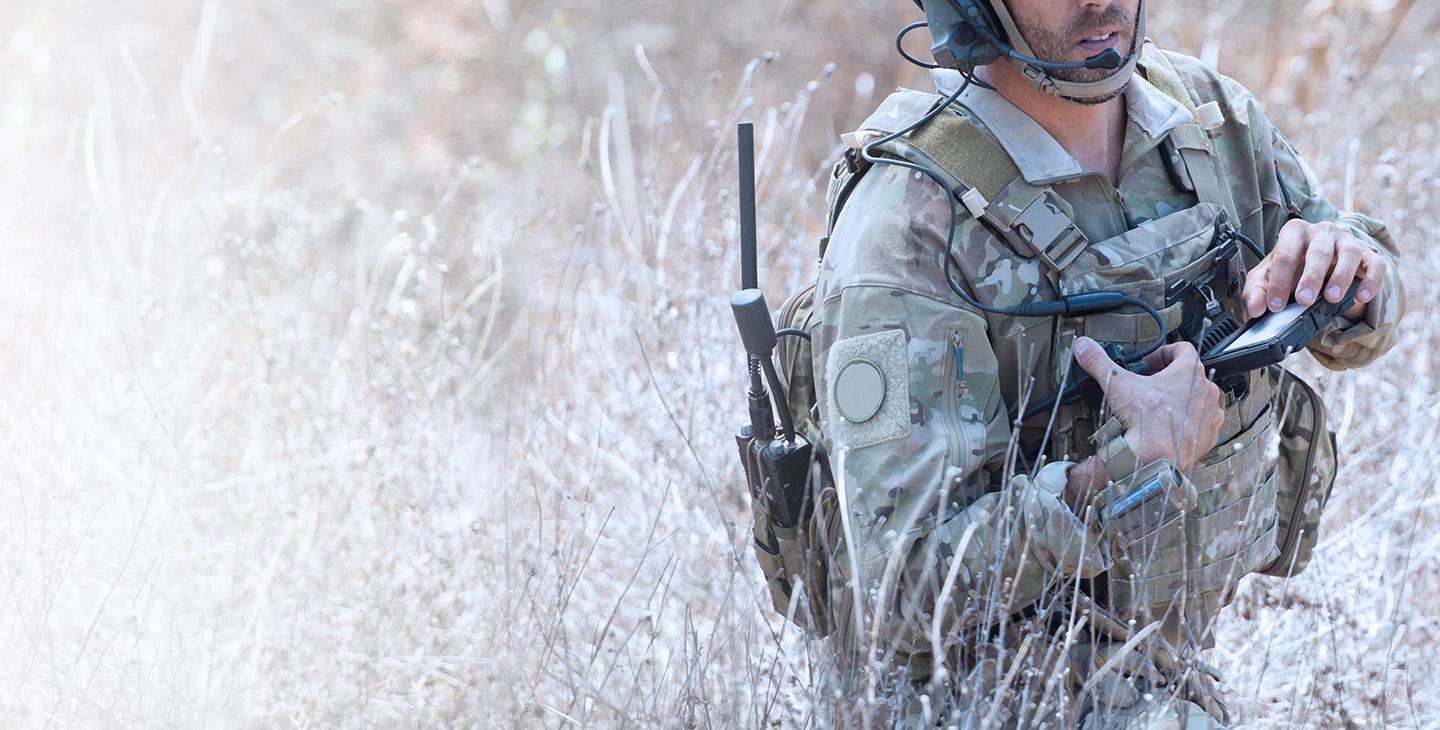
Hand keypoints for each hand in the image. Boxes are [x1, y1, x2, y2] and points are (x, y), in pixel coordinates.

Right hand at [1071, 337, 1223, 473]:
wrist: (1159, 459)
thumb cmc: (1149, 422)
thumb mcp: (1118, 385)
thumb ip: (1100, 362)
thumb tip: (1084, 347)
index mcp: (1189, 373)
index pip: (1183, 349)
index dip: (1163, 353)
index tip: (1149, 363)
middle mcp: (1205, 392)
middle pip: (1189, 376)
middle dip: (1167, 381)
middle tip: (1148, 388)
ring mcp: (1210, 415)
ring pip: (1197, 400)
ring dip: (1179, 402)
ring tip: (1158, 409)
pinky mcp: (1209, 436)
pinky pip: (1201, 424)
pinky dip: (1186, 424)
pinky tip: (1168, 428)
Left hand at [1243, 219, 1385, 320]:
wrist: (1321, 263)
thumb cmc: (1292, 268)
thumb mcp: (1268, 277)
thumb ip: (1256, 291)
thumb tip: (1255, 309)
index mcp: (1294, 232)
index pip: (1285, 254)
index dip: (1279, 281)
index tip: (1275, 305)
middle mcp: (1322, 232)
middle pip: (1318, 252)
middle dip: (1310, 278)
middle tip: (1303, 301)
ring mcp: (1347, 241)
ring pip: (1349, 254)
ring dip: (1341, 277)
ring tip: (1331, 298)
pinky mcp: (1368, 254)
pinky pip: (1375, 264)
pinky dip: (1371, 281)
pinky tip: (1361, 296)